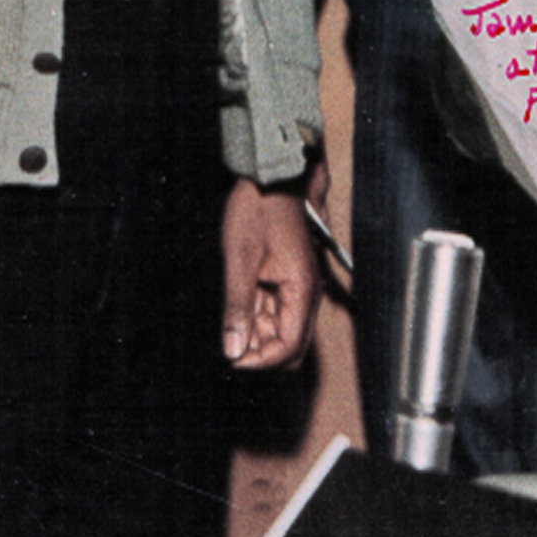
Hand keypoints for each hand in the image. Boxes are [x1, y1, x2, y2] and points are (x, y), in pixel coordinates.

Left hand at [221, 169, 321, 368]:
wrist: (269, 176)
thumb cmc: (257, 210)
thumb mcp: (240, 260)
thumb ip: (238, 308)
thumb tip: (234, 349)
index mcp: (301, 289)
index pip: (290, 345)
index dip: (261, 360)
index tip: (232, 358)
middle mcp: (306, 291)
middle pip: (292, 343)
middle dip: (262, 351)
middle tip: (230, 343)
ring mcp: (299, 285)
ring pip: (283, 329)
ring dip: (257, 333)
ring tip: (230, 321)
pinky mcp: (288, 277)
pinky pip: (277, 310)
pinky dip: (257, 316)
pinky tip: (238, 308)